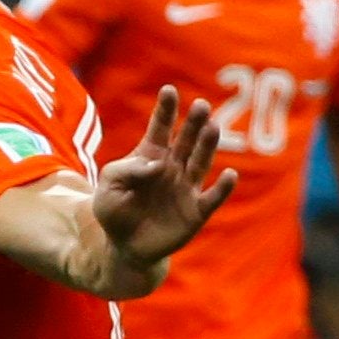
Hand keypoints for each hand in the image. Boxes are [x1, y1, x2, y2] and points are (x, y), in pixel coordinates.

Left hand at [92, 87, 237, 270]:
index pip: (159, 128)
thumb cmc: (115, 213)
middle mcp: (173, 167)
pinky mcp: (196, 212)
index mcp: (151, 157)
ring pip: (200, 163)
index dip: (165, 110)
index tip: (168, 90)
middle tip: (201, 105)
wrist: (125, 248)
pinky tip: (229, 175)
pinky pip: (212, 198)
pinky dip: (223, 188)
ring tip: (213, 128)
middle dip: (193, 123)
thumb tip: (156, 165)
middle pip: (186, 140)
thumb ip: (124, 171)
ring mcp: (186, 188)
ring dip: (208, 146)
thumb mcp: (108, 188)